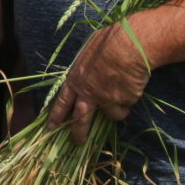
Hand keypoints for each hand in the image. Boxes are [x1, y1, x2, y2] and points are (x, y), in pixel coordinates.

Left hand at [47, 21, 152, 144]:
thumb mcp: (89, 52)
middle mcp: (88, 92)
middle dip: (79, 133)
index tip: (51, 127)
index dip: (56, 115)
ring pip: (111, 116)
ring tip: (124, 97)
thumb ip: (87, 67)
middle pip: (81, 118)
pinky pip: (127, 106)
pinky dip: (130, 101)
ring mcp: (105, 99)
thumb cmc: (108, 42)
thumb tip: (90, 69)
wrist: (128, 46)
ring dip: (118, 111)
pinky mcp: (121, 103)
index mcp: (75, 79)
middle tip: (78, 142)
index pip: (62, 101)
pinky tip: (133, 86)